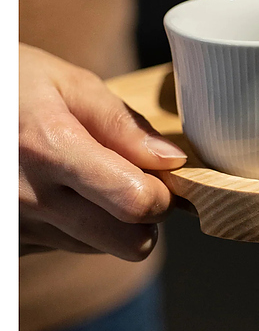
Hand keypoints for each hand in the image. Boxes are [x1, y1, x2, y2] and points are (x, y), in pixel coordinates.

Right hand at [19, 44, 186, 260]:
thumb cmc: (12, 84)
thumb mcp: (67, 83)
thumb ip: (123, 124)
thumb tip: (171, 160)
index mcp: (51, 150)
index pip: (135, 202)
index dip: (163, 191)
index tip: (161, 175)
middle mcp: (31, 197)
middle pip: (129, 243)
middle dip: (147, 215)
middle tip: (136, 181)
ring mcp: (18, 226)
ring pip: (101, 247)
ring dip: (110, 219)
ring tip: (87, 177)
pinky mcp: (11, 242)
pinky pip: (65, 245)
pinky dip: (75, 224)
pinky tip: (58, 189)